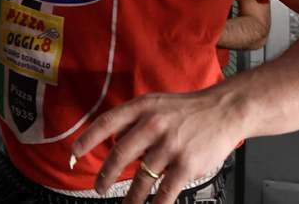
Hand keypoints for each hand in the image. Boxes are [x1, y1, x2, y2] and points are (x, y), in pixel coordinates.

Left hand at [71, 88, 243, 203]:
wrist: (224, 110)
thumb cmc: (187, 109)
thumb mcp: (156, 103)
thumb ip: (134, 120)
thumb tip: (113, 141)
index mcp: (142, 108)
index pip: (107, 122)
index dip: (88, 139)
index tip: (74, 152)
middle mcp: (153, 125)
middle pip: (120, 153)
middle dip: (106, 174)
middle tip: (98, 187)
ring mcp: (170, 146)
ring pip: (141, 178)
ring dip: (130, 197)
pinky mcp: (186, 165)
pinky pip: (165, 191)